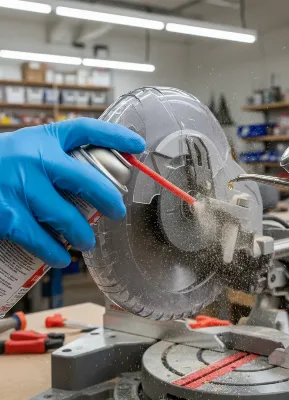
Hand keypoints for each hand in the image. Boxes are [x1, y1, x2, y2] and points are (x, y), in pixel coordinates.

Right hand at [0, 118, 144, 267]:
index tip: (137, 144)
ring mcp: (17, 186)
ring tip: (86, 242)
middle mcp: (32, 157)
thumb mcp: (21, 150)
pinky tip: (60, 259)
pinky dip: (54, 252)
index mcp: (40, 138)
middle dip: (109, 198)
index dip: (115, 136)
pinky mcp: (4, 214)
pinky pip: (38, 238)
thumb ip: (50, 160)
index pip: (85, 130)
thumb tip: (88, 181)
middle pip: (87, 178)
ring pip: (65, 216)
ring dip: (81, 233)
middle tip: (116, 211)